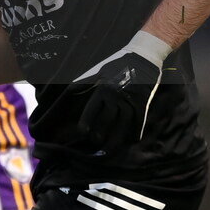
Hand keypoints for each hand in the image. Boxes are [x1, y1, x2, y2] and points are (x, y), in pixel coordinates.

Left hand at [74, 31, 169, 155]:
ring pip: (122, 125)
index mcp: (103, 88)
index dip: (86, 122)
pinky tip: (131, 141)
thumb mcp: (98, 70)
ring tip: (108, 151)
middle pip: (106, 120)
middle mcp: (115, 96)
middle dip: (99, 134)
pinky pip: (139, 121)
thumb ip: (84, 82)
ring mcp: (130, 100)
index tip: (82, 133)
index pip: (92, 109)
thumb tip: (67, 90)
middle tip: (94, 145)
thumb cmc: (116, 64)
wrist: (143, 57)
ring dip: (116, 140)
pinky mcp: (143, 103)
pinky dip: (135, 132)